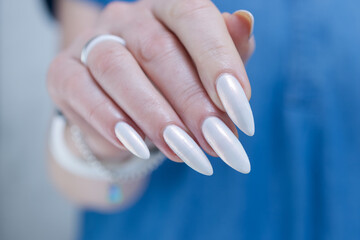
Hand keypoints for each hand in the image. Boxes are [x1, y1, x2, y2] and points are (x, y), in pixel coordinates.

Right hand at [47, 0, 254, 174]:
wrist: (127, 110)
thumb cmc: (172, 85)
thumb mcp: (206, 69)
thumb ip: (228, 49)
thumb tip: (245, 22)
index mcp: (166, 8)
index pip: (194, 16)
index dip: (219, 60)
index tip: (240, 109)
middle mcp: (127, 18)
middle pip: (157, 49)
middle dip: (191, 101)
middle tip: (217, 141)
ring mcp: (91, 41)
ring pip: (117, 68)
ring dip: (154, 115)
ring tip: (185, 151)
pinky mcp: (63, 72)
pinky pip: (83, 92)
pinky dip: (111, 121)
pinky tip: (138, 145)